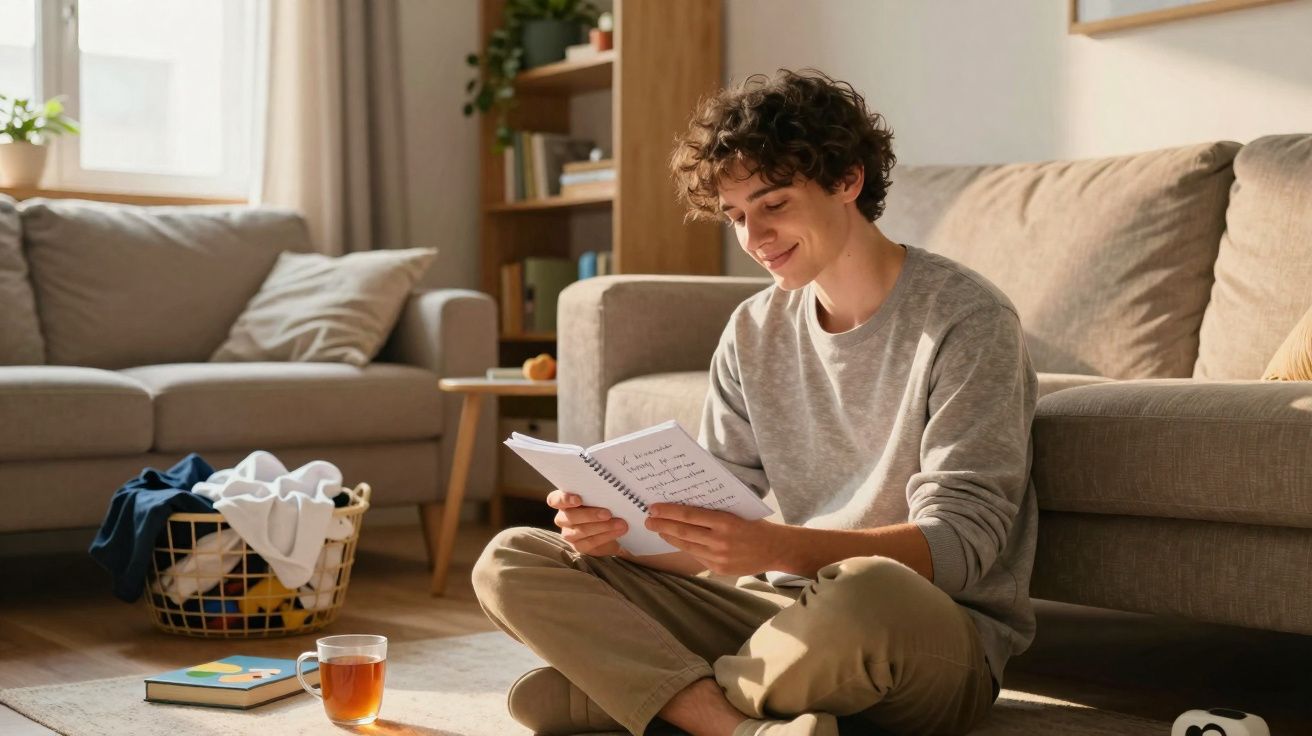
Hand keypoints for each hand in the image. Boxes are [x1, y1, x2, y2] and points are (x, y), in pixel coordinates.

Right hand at [546, 490, 628, 555]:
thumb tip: (612, 487)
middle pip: (570, 517)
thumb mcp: (601, 498)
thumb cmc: (604, 506)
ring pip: (581, 531)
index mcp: (564, 501)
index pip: (555, 500)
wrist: (613, 528)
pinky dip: (606, 536)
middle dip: (590, 515)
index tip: (578, 499)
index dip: (564, 499)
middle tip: (608, 513)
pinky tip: (618, 532)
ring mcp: (569, 534)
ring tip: (620, 524)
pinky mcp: (579, 546)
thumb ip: (599, 493)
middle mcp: (563, 517)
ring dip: (602, 527)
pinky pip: (590, 542)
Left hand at [645, 503, 787, 575]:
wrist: (775, 548)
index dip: (669, 511)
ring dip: (669, 537)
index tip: (654, 508)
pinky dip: (684, 547)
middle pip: (683, 531)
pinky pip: (696, 556)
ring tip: (658, 529)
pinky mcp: (719, 569)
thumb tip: (684, 504)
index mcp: (726, 521)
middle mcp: (721, 541)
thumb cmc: (754, 524)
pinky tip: (676, 540)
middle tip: (648, 519)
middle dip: (662, 525)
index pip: (689, 515)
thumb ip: (714, 510)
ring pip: (686, 545)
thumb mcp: (736, 511)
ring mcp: (719, 557)